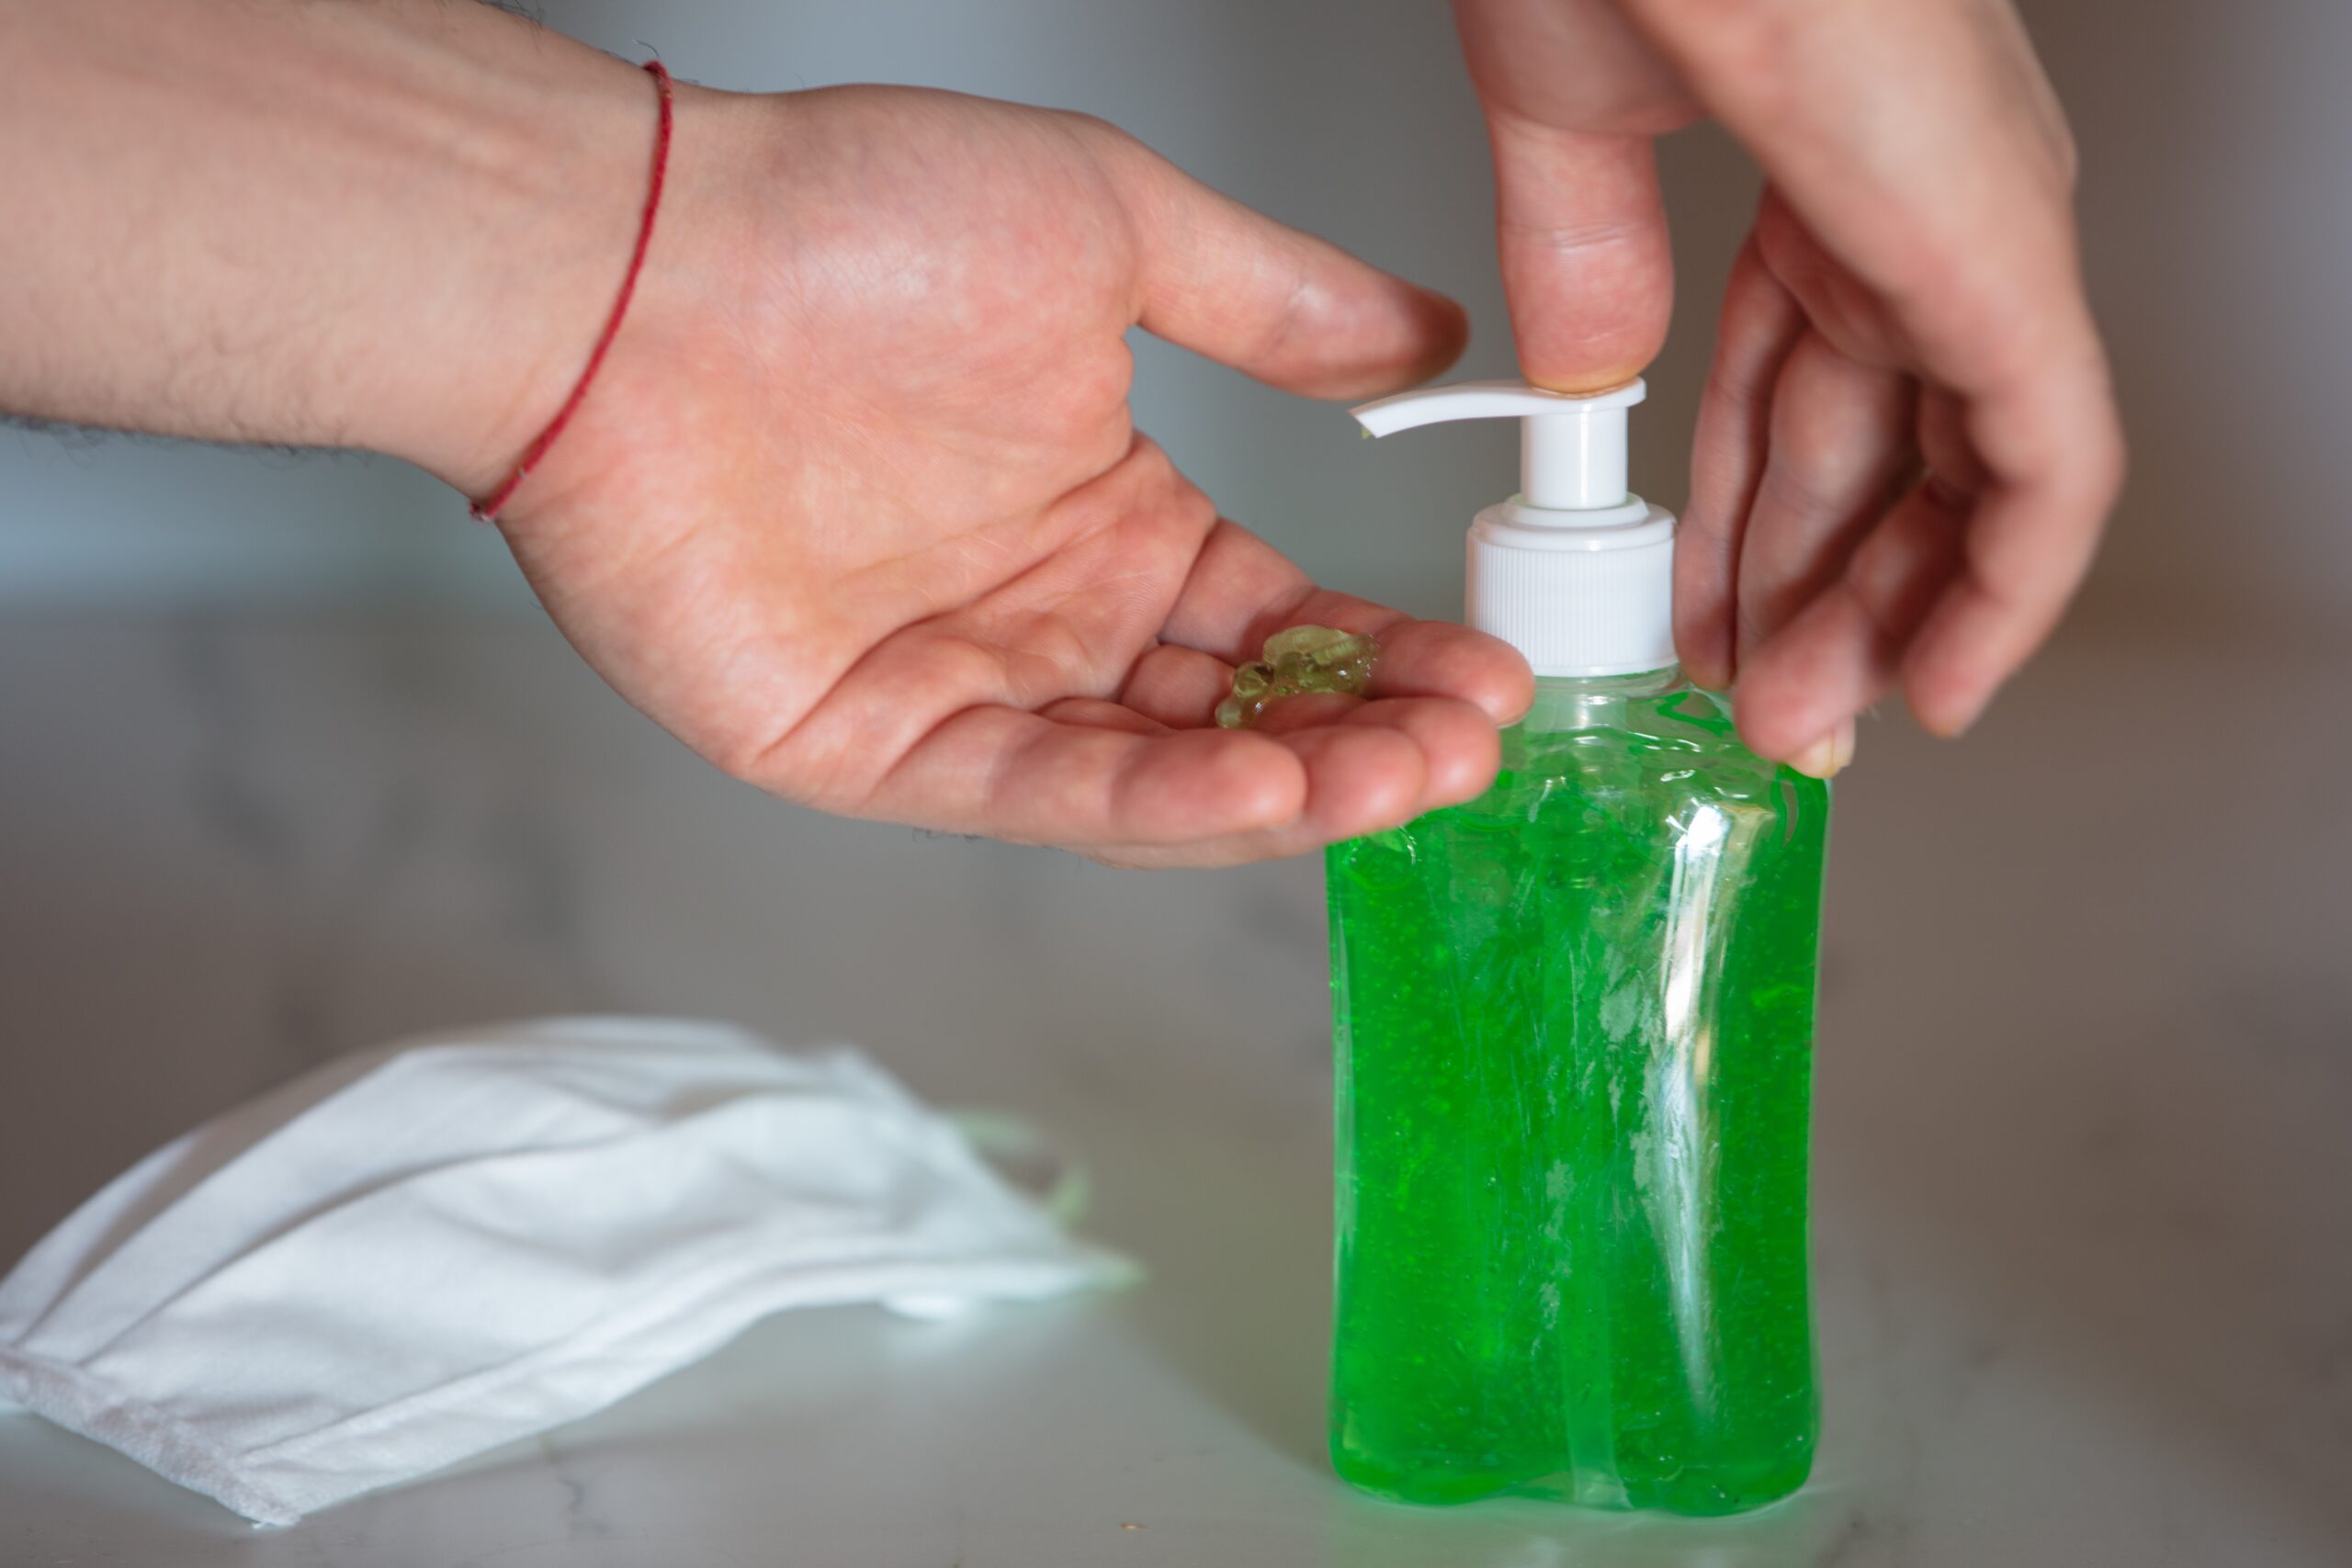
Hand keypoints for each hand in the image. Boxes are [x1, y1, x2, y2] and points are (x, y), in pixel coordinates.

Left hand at [483, 83, 1531, 865]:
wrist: (640, 263)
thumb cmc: (845, 223)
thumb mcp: (1114, 228)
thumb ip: (1274, 306)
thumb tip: (1424, 332)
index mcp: (1110, 514)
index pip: (1285, 617)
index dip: (1393, 651)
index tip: (1493, 674)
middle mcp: (1046, 615)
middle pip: (1239, 717)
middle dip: (1367, 739)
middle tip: (1467, 746)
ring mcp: (962, 689)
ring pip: (1153, 778)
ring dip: (1288, 789)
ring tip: (1403, 776)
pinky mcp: (868, 748)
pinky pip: (1032, 793)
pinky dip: (1151, 807)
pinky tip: (1264, 789)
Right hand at [1455, 0, 2124, 774]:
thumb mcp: (1572, 140)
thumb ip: (1583, 266)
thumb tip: (1588, 376)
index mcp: (1835, 182)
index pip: (1815, 394)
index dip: (1756, 528)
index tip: (1708, 624)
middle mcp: (1925, 218)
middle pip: (1888, 455)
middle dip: (1812, 600)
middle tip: (1760, 708)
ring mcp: (1975, 242)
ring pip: (1969, 482)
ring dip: (1883, 619)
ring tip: (1811, 723)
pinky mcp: (2006, 271)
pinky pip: (2049, 470)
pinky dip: (2004, 590)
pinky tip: (1947, 679)